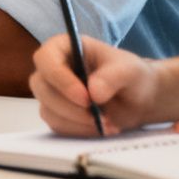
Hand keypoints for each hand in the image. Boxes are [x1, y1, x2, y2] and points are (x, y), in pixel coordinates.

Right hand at [28, 34, 161, 135]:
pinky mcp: (57, 114)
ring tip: (108, 123)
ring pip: (47, 110)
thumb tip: (93, 92)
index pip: (45, 59)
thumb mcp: (129, 70)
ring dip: (77, 121)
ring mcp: (52, 93)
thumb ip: (112, 77)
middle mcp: (52, 69)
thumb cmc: (131, 76)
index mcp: (64, 48)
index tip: (86, 98)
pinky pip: (58, 125)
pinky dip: (80, 130)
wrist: (138, 100)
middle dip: (69, 106)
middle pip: (41, 87)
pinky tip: (102, 128)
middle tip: (99, 116)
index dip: (60, 79)